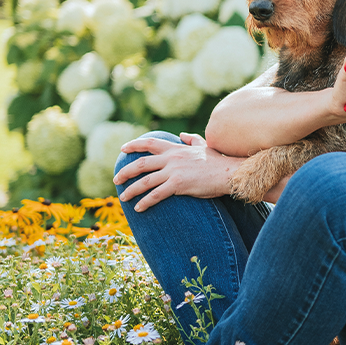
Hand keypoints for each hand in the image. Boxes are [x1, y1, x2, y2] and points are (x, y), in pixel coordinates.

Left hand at [114, 133, 241, 212]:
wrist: (229, 173)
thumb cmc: (219, 162)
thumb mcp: (204, 146)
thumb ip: (192, 140)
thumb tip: (183, 135)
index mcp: (176, 149)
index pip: (149, 143)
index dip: (134, 145)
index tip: (123, 149)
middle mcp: (172, 158)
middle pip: (141, 163)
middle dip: (125, 172)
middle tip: (116, 179)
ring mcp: (174, 171)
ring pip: (145, 181)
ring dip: (131, 190)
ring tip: (123, 197)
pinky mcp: (178, 185)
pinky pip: (156, 194)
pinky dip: (145, 202)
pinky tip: (139, 209)